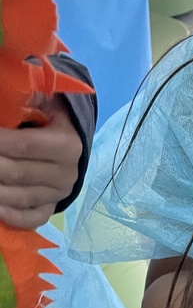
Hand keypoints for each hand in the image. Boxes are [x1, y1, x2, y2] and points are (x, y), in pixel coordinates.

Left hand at [0, 94, 81, 228]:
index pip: (25, 145)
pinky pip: (32, 218)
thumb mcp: (48, 104)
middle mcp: (67, 173)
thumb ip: (32, 98)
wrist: (71, 144)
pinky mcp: (52, 208)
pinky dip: (13, 216)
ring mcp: (59, 194)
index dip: (0, 141)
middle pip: (18, 172)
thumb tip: (15, 89)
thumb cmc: (52, 120)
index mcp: (68, 145)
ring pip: (21, 197)